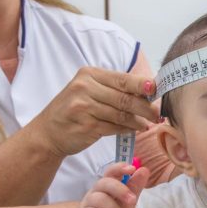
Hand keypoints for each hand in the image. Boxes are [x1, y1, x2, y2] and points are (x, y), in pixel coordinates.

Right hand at [32, 67, 157, 157]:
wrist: (48, 132)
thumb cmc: (74, 110)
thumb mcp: (89, 91)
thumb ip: (114, 89)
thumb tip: (147, 92)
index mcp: (89, 74)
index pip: (123, 79)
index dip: (143, 85)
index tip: (157, 90)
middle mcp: (85, 87)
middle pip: (124, 97)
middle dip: (145, 106)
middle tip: (158, 113)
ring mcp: (84, 107)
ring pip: (121, 114)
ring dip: (138, 121)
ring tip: (147, 124)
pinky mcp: (86, 125)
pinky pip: (114, 127)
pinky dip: (126, 129)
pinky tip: (133, 130)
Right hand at [78, 163, 149, 207]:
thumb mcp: (130, 203)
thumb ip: (135, 187)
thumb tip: (144, 170)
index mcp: (107, 186)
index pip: (110, 171)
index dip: (119, 167)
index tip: (132, 168)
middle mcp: (95, 192)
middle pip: (104, 182)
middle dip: (120, 190)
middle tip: (133, 201)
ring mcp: (87, 204)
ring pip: (99, 199)